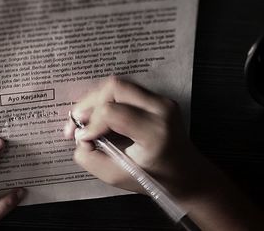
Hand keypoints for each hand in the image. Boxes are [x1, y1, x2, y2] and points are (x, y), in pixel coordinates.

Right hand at [63, 77, 199, 196]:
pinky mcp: (157, 97)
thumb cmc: (154, 179)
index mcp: (154, 132)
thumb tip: (79, 137)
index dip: (90, 124)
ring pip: (117, 84)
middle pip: (114, 88)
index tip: (83, 139)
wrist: (187, 173)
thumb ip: (90, 158)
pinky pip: (123, 90)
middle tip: (77, 124)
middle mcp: (160, 109)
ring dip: (95, 100)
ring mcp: (161, 100)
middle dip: (89, 104)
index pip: (112, 112)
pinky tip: (97, 116)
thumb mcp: (117, 177)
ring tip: (84, 119)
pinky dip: (105, 100)